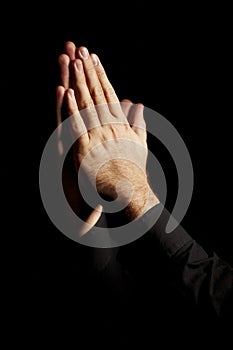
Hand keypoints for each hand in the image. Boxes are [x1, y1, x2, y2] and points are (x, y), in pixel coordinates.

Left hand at [58, 42, 158, 223]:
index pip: (109, 94)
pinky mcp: (86, 149)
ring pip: (88, 105)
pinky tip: (67, 92)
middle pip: (98, 94)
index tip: (95, 58)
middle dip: (90, 71)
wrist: (129, 190)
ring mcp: (98, 136)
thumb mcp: (139, 143)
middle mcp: (110, 126)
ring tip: (75, 62)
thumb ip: (138, 122)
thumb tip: (137, 103)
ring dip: (81, 82)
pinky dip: (72, 108)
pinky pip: (78, 125)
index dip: (101, 75)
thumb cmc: (133, 168)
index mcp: (121, 123)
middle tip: (83, 50)